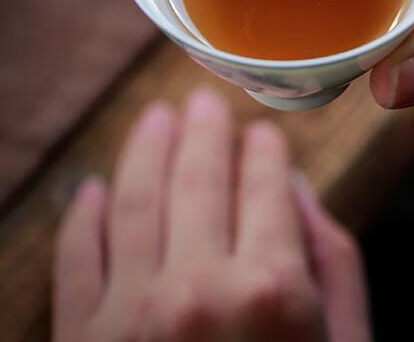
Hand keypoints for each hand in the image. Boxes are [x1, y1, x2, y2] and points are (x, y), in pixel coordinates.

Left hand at [54, 89, 369, 341]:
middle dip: (204, 128)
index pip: (264, 180)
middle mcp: (197, 291)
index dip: (263, 146)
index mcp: (273, 288)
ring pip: (133, 200)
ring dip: (144, 149)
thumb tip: (295, 191)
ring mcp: (129, 317)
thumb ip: (333, 259)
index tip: (261, 129)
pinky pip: (75, 262)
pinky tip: (94, 190)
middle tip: (205, 100)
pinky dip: (83, 219)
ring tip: (156, 118)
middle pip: (197, 176)